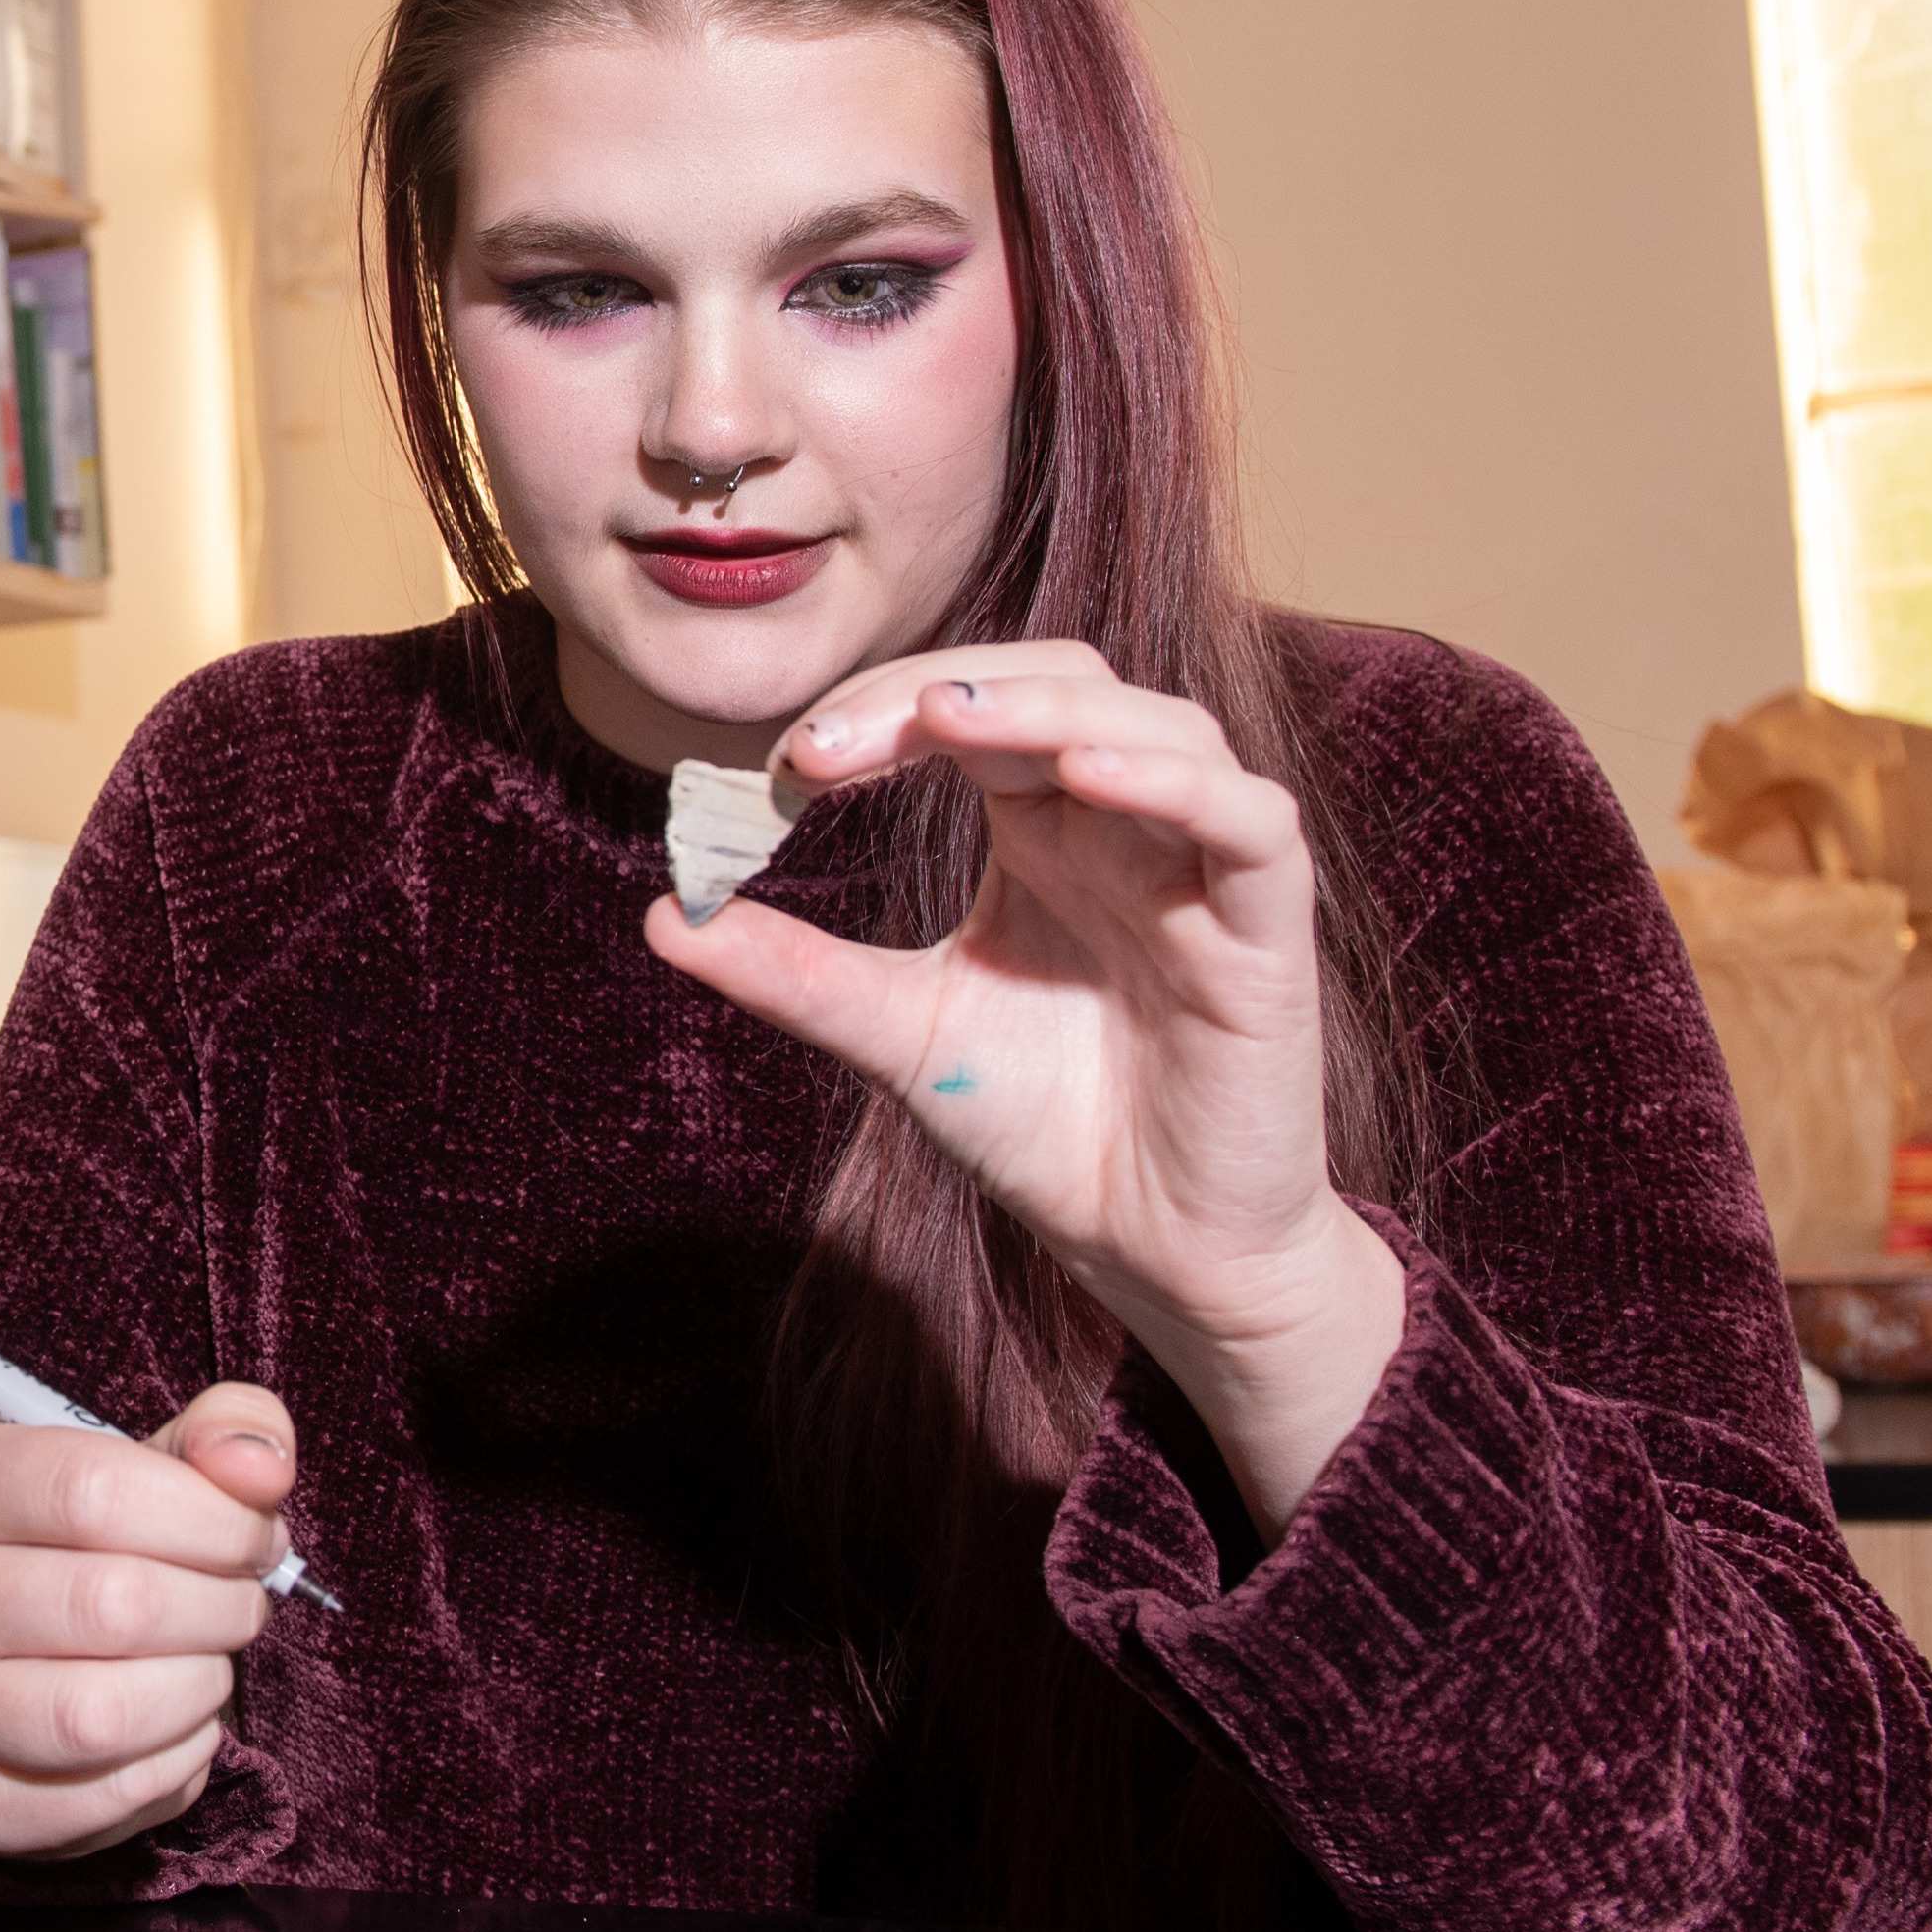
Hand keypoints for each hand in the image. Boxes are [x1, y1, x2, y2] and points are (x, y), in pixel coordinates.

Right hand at [0, 1386, 296, 1857]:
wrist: (45, 1664)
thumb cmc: (116, 1549)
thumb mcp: (167, 1466)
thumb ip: (229, 1432)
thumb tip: (261, 1467)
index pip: (92, 1488)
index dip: (208, 1518)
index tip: (254, 1537)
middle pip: (110, 1604)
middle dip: (219, 1609)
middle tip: (243, 1607)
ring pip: (98, 1715)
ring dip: (197, 1690)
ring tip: (210, 1667)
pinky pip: (103, 1799)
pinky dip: (176, 1767)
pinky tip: (181, 1729)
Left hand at [645, 641, 1402, 1532]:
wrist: (1147, 1249)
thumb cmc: (1046, 1127)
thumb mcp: (897, 1035)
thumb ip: (795, 972)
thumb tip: (664, 913)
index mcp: (1042, 826)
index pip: (971, 708)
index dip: (879, 708)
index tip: (780, 769)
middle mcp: (1127, 824)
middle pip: (1062, 682)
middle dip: (943, 690)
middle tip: (830, 746)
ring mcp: (1203, 870)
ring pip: (1164, 727)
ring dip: (1052, 709)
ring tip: (948, 722)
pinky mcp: (1267, 934)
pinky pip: (1252, 824)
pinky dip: (1175, 784)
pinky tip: (1086, 778)